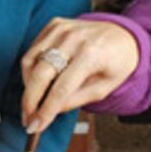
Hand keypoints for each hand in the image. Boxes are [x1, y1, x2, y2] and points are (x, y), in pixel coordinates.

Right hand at [20, 17, 138, 133]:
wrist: (123, 34)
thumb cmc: (116, 62)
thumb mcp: (104, 87)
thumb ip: (77, 99)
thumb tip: (50, 111)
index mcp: (91, 54)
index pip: (61, 88)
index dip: (46, 110)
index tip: (35, 126)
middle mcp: (74, 38)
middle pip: (41, 74)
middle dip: (29, 101)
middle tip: (27, 119)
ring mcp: (62, 29)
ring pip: (31, 61)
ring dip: (27, 86)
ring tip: (34, 102)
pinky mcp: (54, 25)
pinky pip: (33, 50)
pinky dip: (31, 69)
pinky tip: (38, 81)